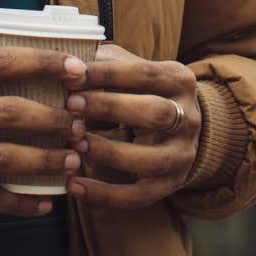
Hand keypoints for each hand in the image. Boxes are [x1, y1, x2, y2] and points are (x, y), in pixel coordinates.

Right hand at [0, 48, 85, 217]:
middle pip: (7, 112)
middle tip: (82, 124)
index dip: (43, 64)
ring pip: (0, 157)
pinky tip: (44, 203)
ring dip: (43, 161)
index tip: (77, 69)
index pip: (0, 63)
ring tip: (72, 162)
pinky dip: (17, 202)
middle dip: (52, 119)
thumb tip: (32, 72)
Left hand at [63, 43, 202, 207]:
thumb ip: (106, 63)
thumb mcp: (132, 71)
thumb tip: (66, 59)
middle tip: (70, 106)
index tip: (71, 76)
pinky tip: (74, 186)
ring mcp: (184, 154)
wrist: (179, 128)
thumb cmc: (140, 92)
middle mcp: (189, 117)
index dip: (107, 75)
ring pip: (152, 159)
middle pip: (157, 113)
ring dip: (110, 152)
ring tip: (74, 145)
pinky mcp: (171, 184)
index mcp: (180, 80)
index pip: (145, 73)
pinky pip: (140, 195)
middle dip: (112, 109)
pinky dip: (106, 195)